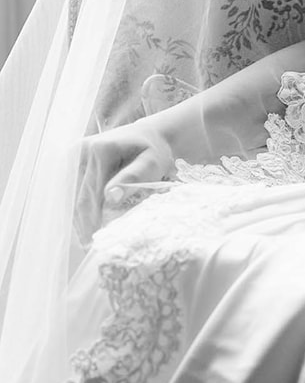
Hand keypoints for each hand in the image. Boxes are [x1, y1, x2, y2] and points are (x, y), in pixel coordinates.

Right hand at [75, 119, 176, 240]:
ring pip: (72, 195)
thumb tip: (109, 198)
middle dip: (84, 224)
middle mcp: (82, 150)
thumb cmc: (154, 150)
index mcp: (101, 150)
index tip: (96, 243)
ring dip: (78, 218)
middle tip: (89, 247)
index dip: (93, 220)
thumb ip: (132, 178)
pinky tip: (85, 225)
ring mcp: (75, 154)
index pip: (92, 194)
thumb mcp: (151, 163)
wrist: (149, 135)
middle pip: (80, 197)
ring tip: (86, 241)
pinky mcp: (73, 159)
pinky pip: (73, 189)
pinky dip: (79, 208)